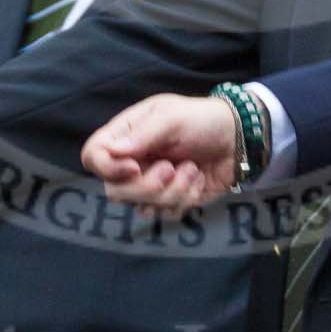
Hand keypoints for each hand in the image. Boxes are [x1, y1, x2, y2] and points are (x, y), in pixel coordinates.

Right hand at [81, 94, 237, 209]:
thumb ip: (143, 135)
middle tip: (171, 168)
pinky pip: (166, 214)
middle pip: (114, 191)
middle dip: (147, 186)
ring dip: (172, 191)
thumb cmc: (201, 119)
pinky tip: (196, 179)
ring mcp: (150, 183)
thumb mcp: (172, 118)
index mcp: (126, 135)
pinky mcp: (170, 200)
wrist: (237, 139)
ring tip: (191, 169)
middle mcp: (132, 162)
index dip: (108, 168)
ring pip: (141, 207)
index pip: (93, 156)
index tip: (135, 166)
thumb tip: (114, 152)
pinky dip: (185, 198)